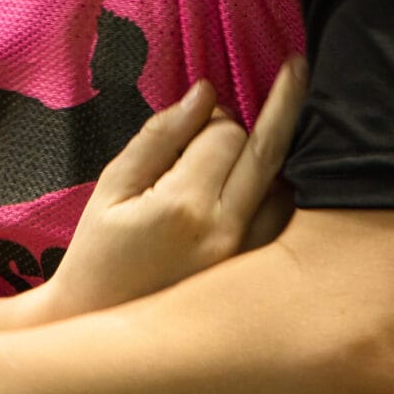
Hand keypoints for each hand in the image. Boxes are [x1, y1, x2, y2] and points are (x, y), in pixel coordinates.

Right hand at [43, 57, 306, 322]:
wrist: (97, 328)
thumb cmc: (97, 255)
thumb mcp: (113, 187)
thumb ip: (160, 136)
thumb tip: (205, 93)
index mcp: (183, 207)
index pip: (226, 134)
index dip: (215, 116)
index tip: (200, 115)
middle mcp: (225, 233)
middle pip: (267, 153)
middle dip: (281, 106)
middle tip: (296, 66)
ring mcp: (245, 261)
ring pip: (286, 188)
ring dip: (275, 159)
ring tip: (267, 135)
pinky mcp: (254, 280)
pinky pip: (284, 225)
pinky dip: (280, 195)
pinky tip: (265, 182)